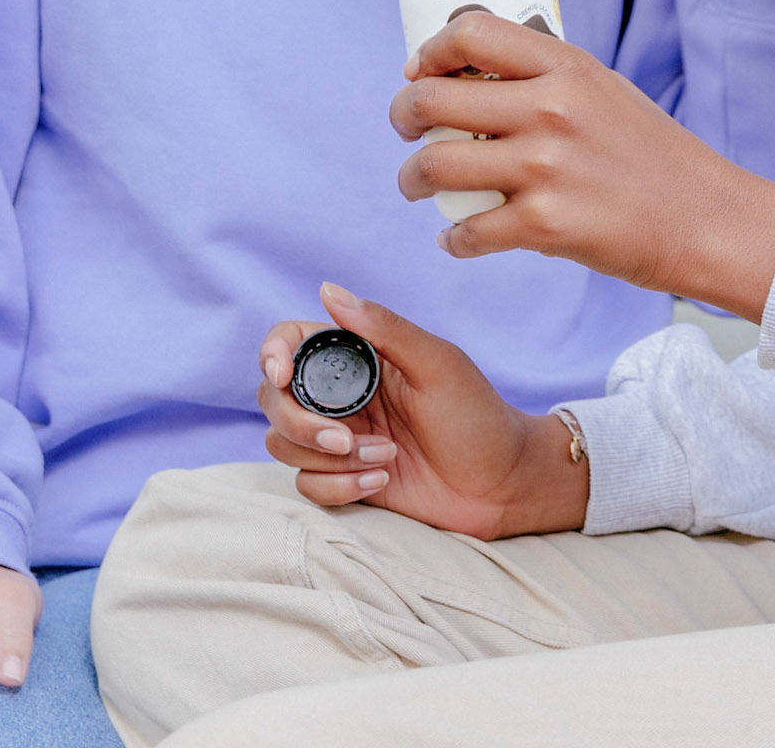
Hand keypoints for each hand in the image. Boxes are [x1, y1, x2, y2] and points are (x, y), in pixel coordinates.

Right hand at [257, 284, 585, 539]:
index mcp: (360, 357)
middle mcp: (343, 394)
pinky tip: (383, 478)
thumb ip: (383, 327)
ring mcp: (341, 438)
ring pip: (285, 445)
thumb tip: (327, 289)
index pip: (291, 343)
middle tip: (345, 438)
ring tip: (385, 456)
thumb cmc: (477, 415)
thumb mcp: (436, 363)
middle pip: (275, 400)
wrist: (502, 484)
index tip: (282, 376)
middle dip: (301, 423)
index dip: (272, 356)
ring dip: (329, 458)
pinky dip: (341, 486)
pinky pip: (308, 484)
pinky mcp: (345, 478)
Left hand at [393, 14, 774, 315]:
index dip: (429, 51)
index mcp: (566, 66)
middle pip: (433, 99)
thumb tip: (470, 76)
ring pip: (434, 167)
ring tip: (417, 187)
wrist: (707, 219)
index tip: (419, 71)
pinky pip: (466, 232)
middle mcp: (550, 108)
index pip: (470, 32)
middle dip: (403, 116)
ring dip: (412, 180)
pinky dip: (453, 241)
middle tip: (406, 130)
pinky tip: (458, 240)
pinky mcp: (544, 225)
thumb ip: (544, 78)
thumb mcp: (603, 90)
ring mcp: (544, 167)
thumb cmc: (653, 155)